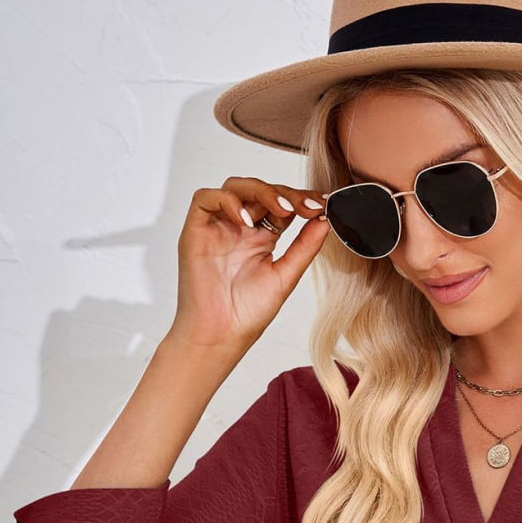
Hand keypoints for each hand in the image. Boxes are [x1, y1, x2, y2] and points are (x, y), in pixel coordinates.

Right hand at [169, 177, 330, 352]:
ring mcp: (218, 227)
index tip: (322, 204)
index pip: (281, 205)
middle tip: (307, 206)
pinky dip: (227, 201)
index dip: (300, 200)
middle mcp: (239, 228)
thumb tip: (325, 218)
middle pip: (260, 191)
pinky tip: (246, 220)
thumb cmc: (247, 314)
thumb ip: (305, 246)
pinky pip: (206, 198)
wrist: (220, 335)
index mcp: (262, 238)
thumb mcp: (286, 276)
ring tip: (282, 210)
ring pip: (235, 187)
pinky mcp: (196, 230)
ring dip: (261, 192)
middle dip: (286, 194)